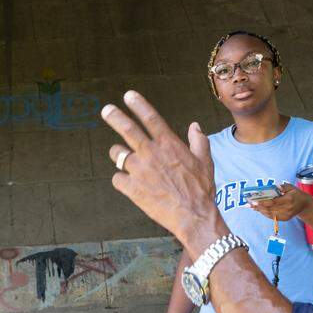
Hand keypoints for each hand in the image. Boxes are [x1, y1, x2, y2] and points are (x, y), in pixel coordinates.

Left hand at [102, 91, 224, 249]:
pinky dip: (121, 180)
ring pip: (117, 155)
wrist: (193, 216)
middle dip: (115, 117)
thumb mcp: (205, 161)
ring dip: (118, 155)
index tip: (128, 95)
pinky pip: (117, 179)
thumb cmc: (201, 190)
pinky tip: (129, 184)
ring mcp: (139, 171)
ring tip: (123, 160)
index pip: (150, 118)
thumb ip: (199, 141)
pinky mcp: (131, 188)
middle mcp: (151, 154)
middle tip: (106, 110)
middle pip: (127, 129)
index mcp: (168, 144)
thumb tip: (194, 126)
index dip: (138, 104)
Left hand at [250, 183, 311, 221]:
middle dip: (258, 207)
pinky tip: (258, 209)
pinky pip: (272, 216)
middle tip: (249, 204)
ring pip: (269, 214)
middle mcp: (287, 209)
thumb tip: (274, 186)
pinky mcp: (284, 219)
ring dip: (259, 210)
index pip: (274, 202)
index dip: (263, 203)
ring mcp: (285, 215)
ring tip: (251, 206)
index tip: (254, 201)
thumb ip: (283, 186)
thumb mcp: (291, 187)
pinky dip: (264, 213)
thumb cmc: (296, 194)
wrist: (304, 205)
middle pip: (270, 209)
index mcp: (289, 200)